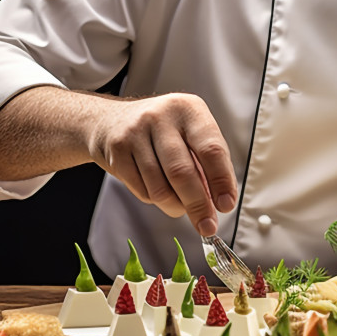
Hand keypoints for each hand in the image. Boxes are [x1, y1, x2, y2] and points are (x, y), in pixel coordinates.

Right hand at [86, 93, 235, 235]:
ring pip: (160, 187)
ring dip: (175, 206)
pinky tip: (159, 192)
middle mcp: (161, 117)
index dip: (222, 181)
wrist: (110, 120)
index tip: (227, 205)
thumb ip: (208, 163)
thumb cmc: (162, 131)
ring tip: (181, 207)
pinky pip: (142, 190)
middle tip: (207, 226)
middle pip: (183, 172)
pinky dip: (155, 200)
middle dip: (198, 205)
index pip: (211, 149)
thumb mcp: (190, 133)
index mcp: (189, 109)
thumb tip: (220, 202)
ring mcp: (135, 132)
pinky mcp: (117, 151)